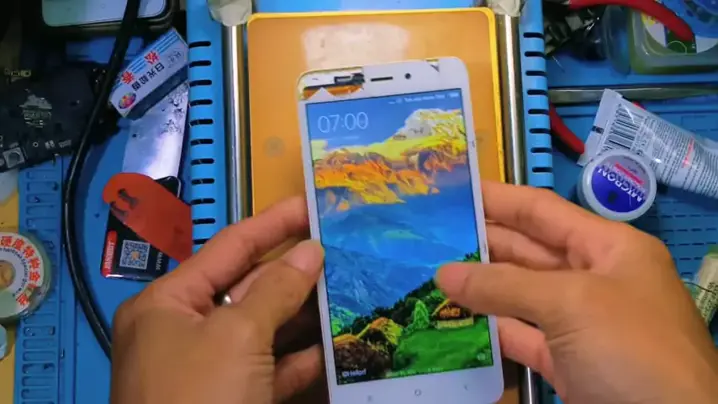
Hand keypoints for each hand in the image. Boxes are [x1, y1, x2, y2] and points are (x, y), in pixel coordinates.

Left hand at [111, 197, 326, 403]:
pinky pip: (271, 370)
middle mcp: (186, 331)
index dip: (272, 223)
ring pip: (265, 330)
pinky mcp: (234, 401)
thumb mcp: (236, 336)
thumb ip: (276, 290)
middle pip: (248, 288)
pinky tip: (336, 345)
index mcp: (168, 305)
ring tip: (349, 289)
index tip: (311, 205)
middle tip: (341, 247)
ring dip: (304, 315)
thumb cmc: (198, 398)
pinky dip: (301, 360)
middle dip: (295, 271)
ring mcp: (210, 370)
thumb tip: (310, 251)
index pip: (228, 248)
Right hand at [436, 182, 717, 403]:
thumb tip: (444, 274)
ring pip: (521, 296)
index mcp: (610, 248)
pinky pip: (522, 336)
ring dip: (481, 287)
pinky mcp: (568, 364)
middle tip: (430, 234)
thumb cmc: (631, 349)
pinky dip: (492, 328)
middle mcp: (595, 280)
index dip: (498, 198)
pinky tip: (455, 318)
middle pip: (528, 251)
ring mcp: (581, 325)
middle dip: (482, 242)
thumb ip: (504, 285)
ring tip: (431, 271)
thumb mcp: (571, 305)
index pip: (543, 211)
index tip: (454, 191)